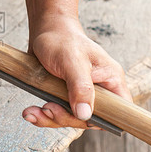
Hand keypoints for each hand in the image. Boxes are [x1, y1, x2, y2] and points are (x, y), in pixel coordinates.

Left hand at [22, 15, 131, 129]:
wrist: (44, 30)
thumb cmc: (62, 39)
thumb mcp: (72, 61)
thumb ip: (81, 88)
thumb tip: (85, 115)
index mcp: (110, 80)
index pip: (118, 111)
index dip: (103, 121)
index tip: (81, 121)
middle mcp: (98, 90)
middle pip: (89, 118)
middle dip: (65, 118)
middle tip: (48, 108)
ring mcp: (80, 94)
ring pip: (70, 118)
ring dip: (50, 118)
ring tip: (32, 112)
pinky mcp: (64, 96)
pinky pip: (57, 112)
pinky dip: (43, 114)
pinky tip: (32, 111)